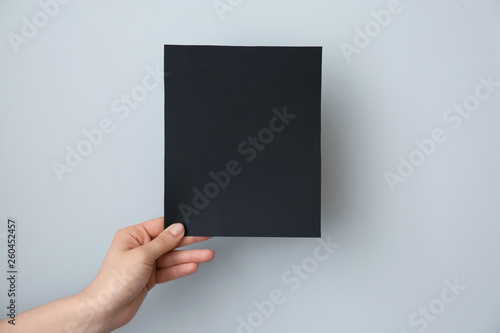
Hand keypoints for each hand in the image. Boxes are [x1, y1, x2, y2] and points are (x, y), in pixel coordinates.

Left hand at [78, 217, 213, 331]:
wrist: (107, 309)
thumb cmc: (114, 282)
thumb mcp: (142, 256)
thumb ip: (163, 242)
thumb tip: (177, 229)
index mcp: (133, 236)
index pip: (161, 226)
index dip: (178, 226)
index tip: (194, 225)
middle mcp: (139, 248)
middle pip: (169, 242)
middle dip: (188, 241)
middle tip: (205, 238)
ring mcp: (145, 263)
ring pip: (172, 257)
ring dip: (189, 257)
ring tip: (206, 255)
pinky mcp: (149, 277)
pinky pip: (169, 270)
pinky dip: (181, 269)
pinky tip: (192, 266)